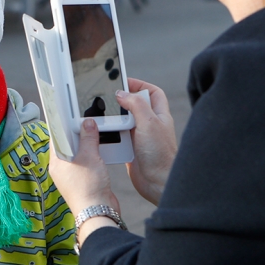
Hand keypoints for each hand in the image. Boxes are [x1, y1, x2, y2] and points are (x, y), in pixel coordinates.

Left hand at [49, 117, 120, 216]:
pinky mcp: (85, 180)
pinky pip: (87, 163)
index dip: (62, 127)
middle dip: (78, 135)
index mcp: (56, 163)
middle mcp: (63, 170)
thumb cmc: (87, 188)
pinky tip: (100, 153)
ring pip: (79, 154)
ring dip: (87, 146)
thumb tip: (87, 124)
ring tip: (94, 137)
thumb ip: (88, 138)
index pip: (55, 140)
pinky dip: (93, 156)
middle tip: (86, 124)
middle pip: (68, 146)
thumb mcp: (89, 156)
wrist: (98, 210)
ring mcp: (73, 176)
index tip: (70, 117)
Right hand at [116, 78, 177, 204]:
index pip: (152, 92)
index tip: (123, 81)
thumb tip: (122, 94)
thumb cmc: (160, 154)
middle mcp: (150, 125)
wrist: (158, 182)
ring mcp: (140, 137)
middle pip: (135, 105)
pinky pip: (118, 137)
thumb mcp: (149, 122)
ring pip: (124, 122)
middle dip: (123, 101)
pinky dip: (111, 135)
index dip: (139, 85)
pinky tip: (105, 133)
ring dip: (115, 119)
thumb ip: (136, 105)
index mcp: (159, 115)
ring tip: (104, 115)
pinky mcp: (131, 149)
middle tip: (108, 97)